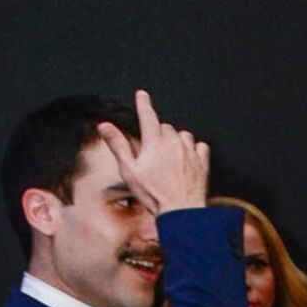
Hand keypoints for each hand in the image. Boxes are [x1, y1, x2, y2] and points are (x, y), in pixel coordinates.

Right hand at [97, 88, 209, 215]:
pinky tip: (188, 159)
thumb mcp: (129, 170)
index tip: (142, 95)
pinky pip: (200, 147)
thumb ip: (118, 145)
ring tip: (170, 156)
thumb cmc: (154, 194)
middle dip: (159, 132)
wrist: (181, 212)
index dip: (144, 103)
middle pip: (165, 127)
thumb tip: (104, 126)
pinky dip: (194, 149)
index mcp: (154, 142)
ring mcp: (190, 152)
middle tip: (154, 150)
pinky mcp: (202, 163)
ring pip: (183, 135)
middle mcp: (173, 142)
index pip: (148, 115)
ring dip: (177, 141)